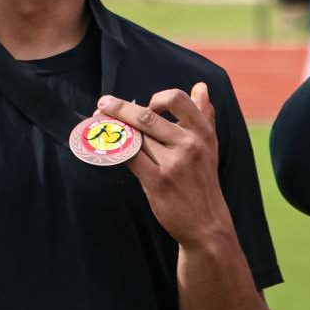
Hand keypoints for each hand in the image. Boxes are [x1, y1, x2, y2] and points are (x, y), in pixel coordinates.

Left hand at [97, 84, 236, 251]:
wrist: (207, 223)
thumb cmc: (204, 181)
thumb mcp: (211, 146)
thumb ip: (205, 114)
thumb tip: (201, 86)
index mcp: (203, 133)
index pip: (177, 100)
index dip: (157, 98)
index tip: (146, 105)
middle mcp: (190, 145)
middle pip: (147, 117)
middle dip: (119, 108)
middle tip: (103, 104)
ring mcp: (174, 163)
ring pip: (135, 136)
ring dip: (112, 128)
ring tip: (98, 124)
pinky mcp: (158, 181)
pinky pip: (129, 156)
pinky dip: (113, 148)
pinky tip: (103, 145)